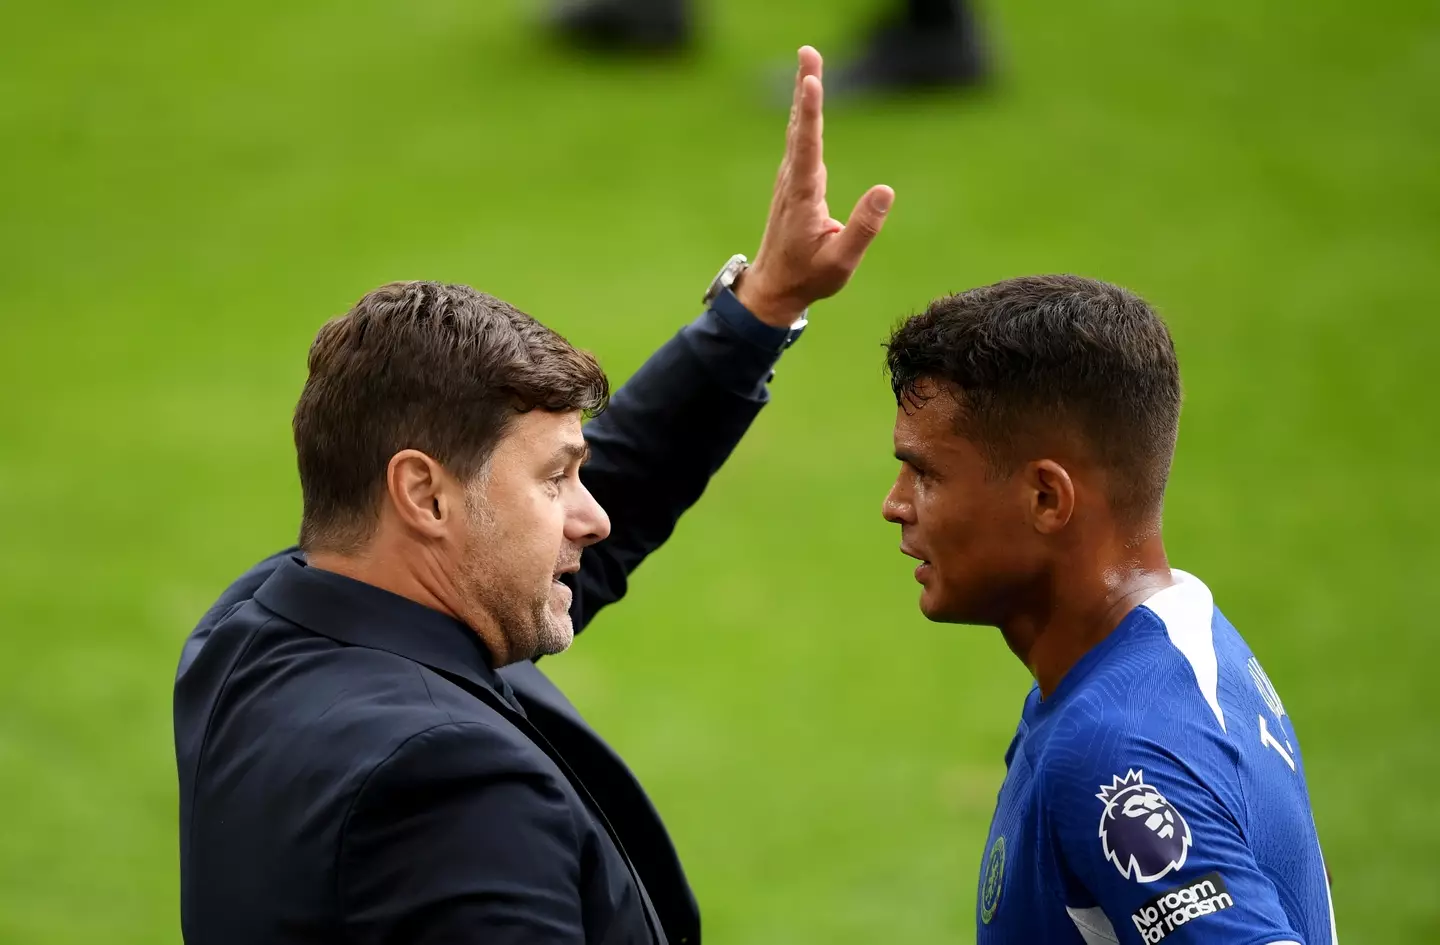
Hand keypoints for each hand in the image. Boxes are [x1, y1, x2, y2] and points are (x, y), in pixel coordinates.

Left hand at [734, 45, 895, 327]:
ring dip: (805, 93)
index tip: (812, 82)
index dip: (811, 114)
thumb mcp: (841, 262)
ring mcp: (791, 179)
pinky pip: (801, 139)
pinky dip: (806, 112)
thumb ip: (864, 227)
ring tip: (809, 60)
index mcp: (803, 197)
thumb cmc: (809, 277)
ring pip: (799, 129)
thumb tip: (886, 190)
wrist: (775, 286)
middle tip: (808, 51)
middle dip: (806, 87)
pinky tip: (808, 93)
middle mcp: (793, 181)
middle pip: (800, 126)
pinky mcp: (795, 181)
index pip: (808, 148)